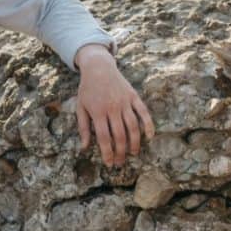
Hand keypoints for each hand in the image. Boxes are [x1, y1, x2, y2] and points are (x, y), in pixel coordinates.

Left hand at [74, 44, 154, 166]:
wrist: (98, 67)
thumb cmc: (87, 89)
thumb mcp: (80, 107)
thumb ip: (83, 127)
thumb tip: (84, 147)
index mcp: (98, 111)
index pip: (104, 138)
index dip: (108, 153)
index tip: (109, 163)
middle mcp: (112, 107)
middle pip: (120, 135)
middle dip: (121, 152)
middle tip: (120, 162)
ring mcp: (125, 102)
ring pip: (133, 127)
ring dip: (134, 143)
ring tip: (133, 153)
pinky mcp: (133, 96)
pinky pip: (143, 112)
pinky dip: (148, 125)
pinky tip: (149, 136)